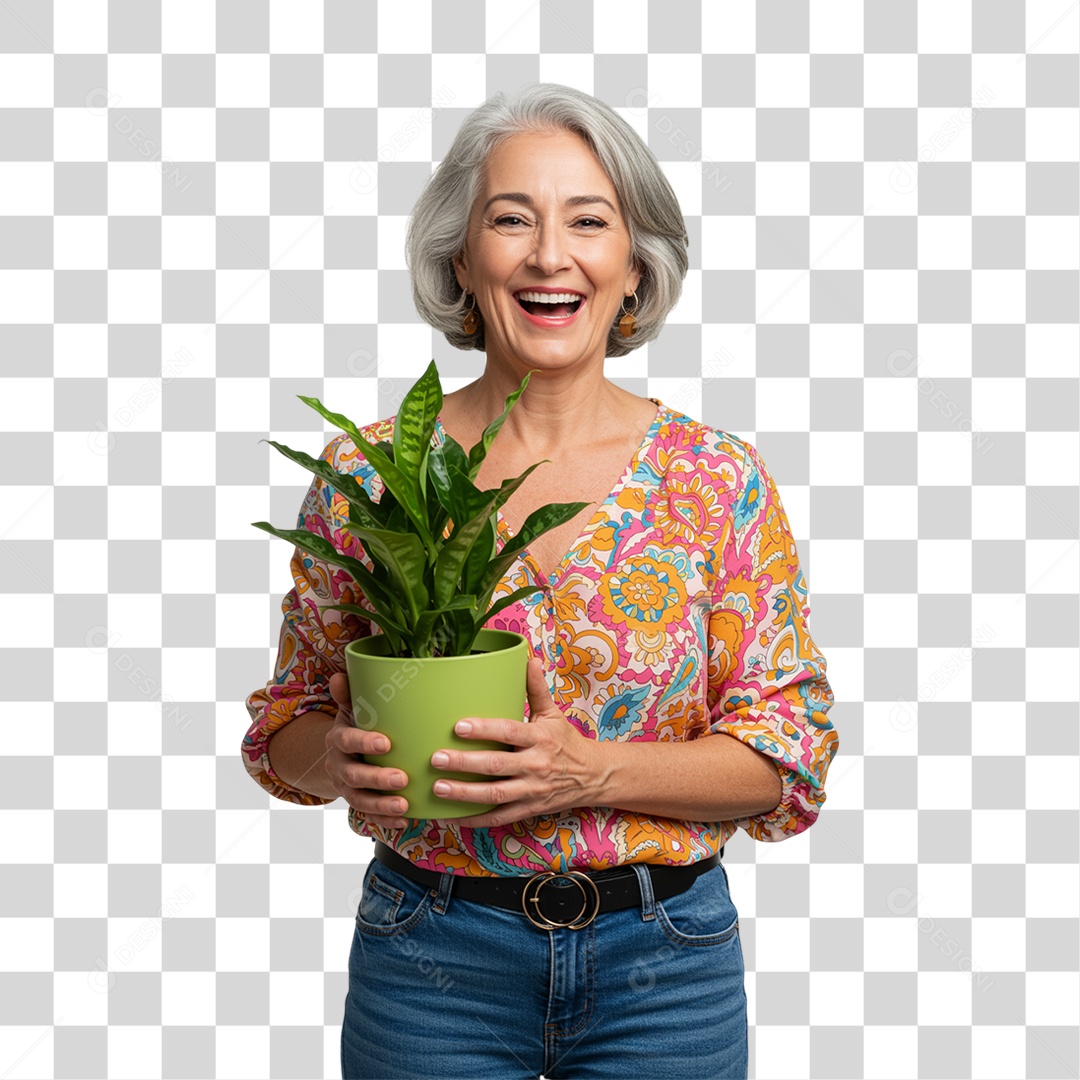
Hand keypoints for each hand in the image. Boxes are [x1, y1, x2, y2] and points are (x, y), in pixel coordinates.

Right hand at [325, 672, 410, 828]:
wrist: (341, 755)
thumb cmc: (357, 725)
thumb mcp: (351, 709)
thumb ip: (348, 695)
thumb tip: (341, 675)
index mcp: (338, 739)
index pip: (347, 741)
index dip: (364, 742)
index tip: (386, 743)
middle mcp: (338, 765)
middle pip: (353, 776)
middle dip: (377, 779)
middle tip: (402, 778)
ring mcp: (346, 787)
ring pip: (359, 800)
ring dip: (381, 805)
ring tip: (404, 805)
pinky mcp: (357, 803)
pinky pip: (368, 815)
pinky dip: (385, 820)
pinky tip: (405, 820)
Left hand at [427, 657, 606, 828]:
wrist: (593, 776)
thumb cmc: (566, 741)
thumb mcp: (553, 713)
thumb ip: (536, 688)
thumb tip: (528, 658)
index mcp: (540, 737)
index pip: (509, 731)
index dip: (484, 729)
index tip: (458, 726)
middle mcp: (536, 765)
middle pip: (496, 765)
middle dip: (464, 763)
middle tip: (436, 758)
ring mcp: (532, 790)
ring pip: (495, 794)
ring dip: (464, 793)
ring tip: (438, 788)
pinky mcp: (528, 809)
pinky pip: (499, 817)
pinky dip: (475, 819)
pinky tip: (451, 817)